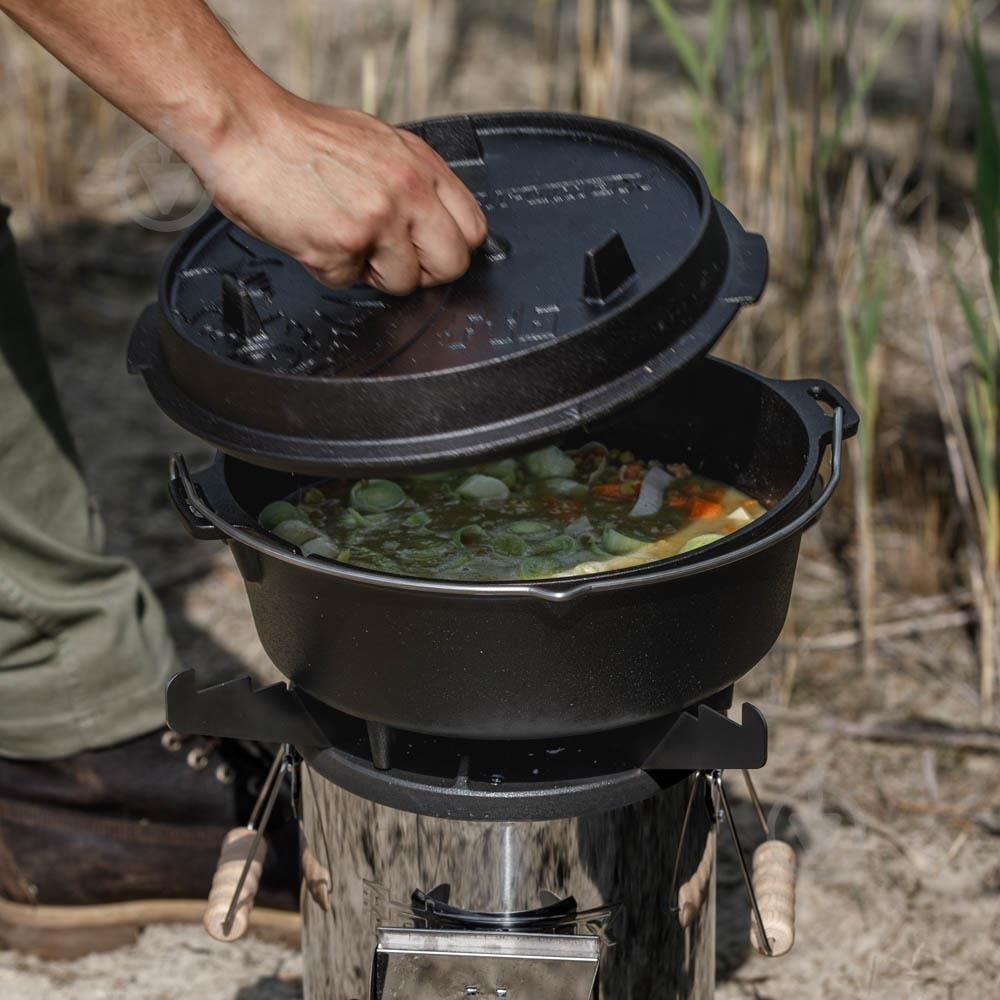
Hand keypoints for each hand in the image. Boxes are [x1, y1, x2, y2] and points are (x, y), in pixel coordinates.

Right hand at [200, 90, 486, 293]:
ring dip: (371, 274)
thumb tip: (431, 222)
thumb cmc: (298, 138)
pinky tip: (312, 236)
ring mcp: (378, 219)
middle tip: (389, 260)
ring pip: (403, 283)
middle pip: (452, 264)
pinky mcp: (344, 244)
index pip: (472, 229)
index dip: (448, 249)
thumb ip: (410, 183)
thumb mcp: (376, 145)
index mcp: (420, 164)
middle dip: (422, 273)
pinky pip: (349, 282)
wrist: (243, 128)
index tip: (426, 251)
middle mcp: (407, 189)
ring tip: (340, 238)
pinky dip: (328, 269)